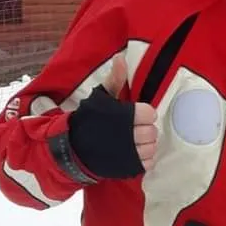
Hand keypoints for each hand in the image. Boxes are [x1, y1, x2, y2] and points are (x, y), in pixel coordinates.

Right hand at [68, 54, 157, 177]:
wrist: (73, 148)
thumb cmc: (89, 120)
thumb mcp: (101, 97)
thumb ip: (115, 79)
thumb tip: (121, 58)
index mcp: (126, 115)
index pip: (150, 114)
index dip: (144, 115)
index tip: (135, 117)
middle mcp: (130, 135)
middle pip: (152, 132)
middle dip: (144, 130)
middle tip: (133, 130)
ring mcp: (130, 153)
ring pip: (152, 148)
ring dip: (145, 145)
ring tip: (133, 142)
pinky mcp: (129, 167)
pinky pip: (148, 163)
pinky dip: (144, 159)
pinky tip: (133, 153)